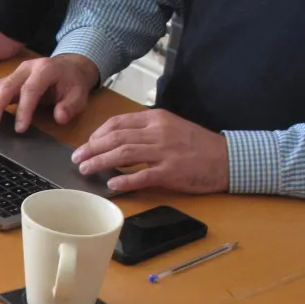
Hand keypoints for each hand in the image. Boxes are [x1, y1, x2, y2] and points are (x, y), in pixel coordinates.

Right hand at [0, 53, 99, 131]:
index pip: (30, 89)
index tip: (21, 129)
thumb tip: (60, 118)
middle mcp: (27, 68)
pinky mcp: (11, 79)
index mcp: (45, 69)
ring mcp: (17, 72)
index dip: (24, 109)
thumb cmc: (73, 83)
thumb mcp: (79, 95)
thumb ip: (70, 106)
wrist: (70, 68)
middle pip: (7, 85)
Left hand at [72, 109, 229, 193]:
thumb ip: (146, 132)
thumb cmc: (198, 146)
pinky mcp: (171, 171)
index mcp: (156, 118)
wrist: (227, 158)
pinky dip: (125, 180)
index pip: (118, 122)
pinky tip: (112, 185)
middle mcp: (158, 131)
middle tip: (77, 159)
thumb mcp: (171, 128)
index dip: (97, 134)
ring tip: (86, 170)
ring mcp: (165, 151)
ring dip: (101, 162)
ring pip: (124, 153)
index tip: (86, 144)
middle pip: (116, 137)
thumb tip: (118, 143)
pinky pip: (142, 176)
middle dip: (92, 148)